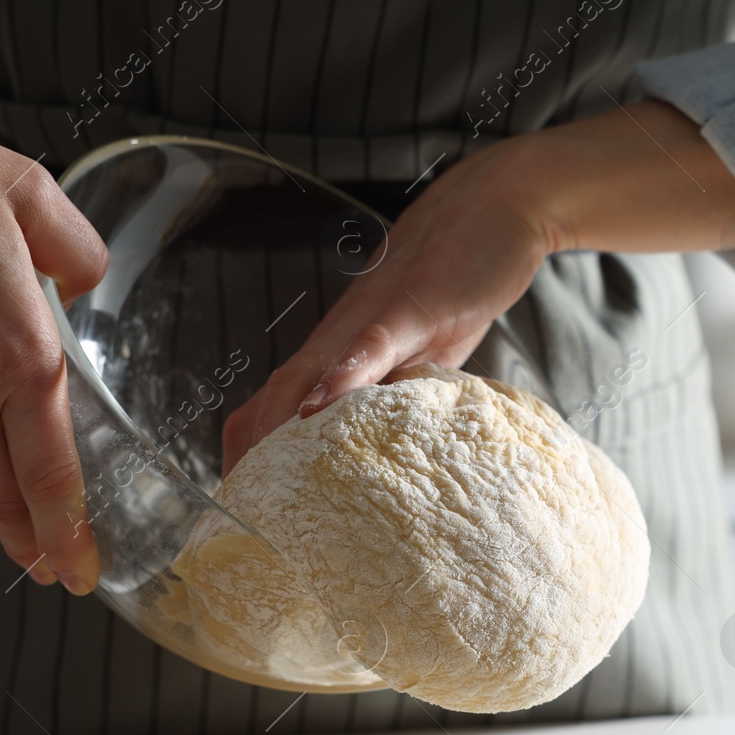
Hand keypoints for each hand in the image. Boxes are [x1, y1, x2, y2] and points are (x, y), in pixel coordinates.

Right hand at [0, 6, 107, 592]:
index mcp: (18, 351)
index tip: (83, 564)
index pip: (52, 469)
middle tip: (56, 570)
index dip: (70, 528)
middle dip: (34, 542)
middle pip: (4, 490)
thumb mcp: (30, 194)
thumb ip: (77, 250)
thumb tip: (84, 281)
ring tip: (18, 524)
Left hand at [221, 99, 734, 471]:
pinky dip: (344, 375)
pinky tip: (324, 403)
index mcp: (335, 359)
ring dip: (278, 430)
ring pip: (308, 378)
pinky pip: (370, 344)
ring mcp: (369, 323)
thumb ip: (390, 399)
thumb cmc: (453, 286)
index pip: (271, 417)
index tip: (244, 521)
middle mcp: (336, 343)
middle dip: (249, 466)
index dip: (248, 465)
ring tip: (261, 482)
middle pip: (270, 407)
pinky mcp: (411, 307)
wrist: (490, 210)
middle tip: (243, 524)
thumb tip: (376, 456)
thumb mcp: (419, 360)